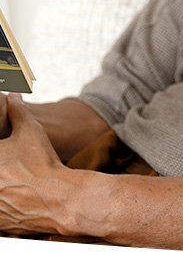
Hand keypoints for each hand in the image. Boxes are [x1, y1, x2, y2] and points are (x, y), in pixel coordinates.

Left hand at [0, 94, 85, 235]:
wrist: (59, 198)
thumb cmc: (43, 164)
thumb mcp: (31, 132)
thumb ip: (18, 112)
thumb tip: (14, 96)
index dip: (2, 154)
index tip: (6, 157)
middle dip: (2, 169)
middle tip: (9, 169)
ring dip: (2, 186)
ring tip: (12, 183)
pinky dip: (4, 204)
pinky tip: (13, 196)